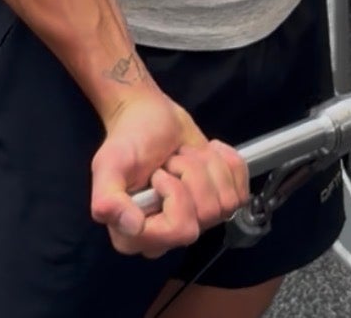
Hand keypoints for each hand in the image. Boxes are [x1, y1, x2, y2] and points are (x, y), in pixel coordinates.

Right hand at [89, 90, 248, 258]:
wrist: (149, 114)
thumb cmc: (128, 138)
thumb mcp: (108, 163)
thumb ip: (108, 197)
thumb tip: (132, 226)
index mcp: (136, 236)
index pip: (178, 231)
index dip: (175, 195)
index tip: (159, 173)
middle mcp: (168, 236)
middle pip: (206, 215)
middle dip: (191, 173)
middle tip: (171, 160)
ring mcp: (197, 221)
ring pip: (226, 202)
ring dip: (205, 165)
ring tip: (182, 155)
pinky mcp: (219, 201)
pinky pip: (242, 190)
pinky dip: (227, 162)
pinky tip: (205, 153)